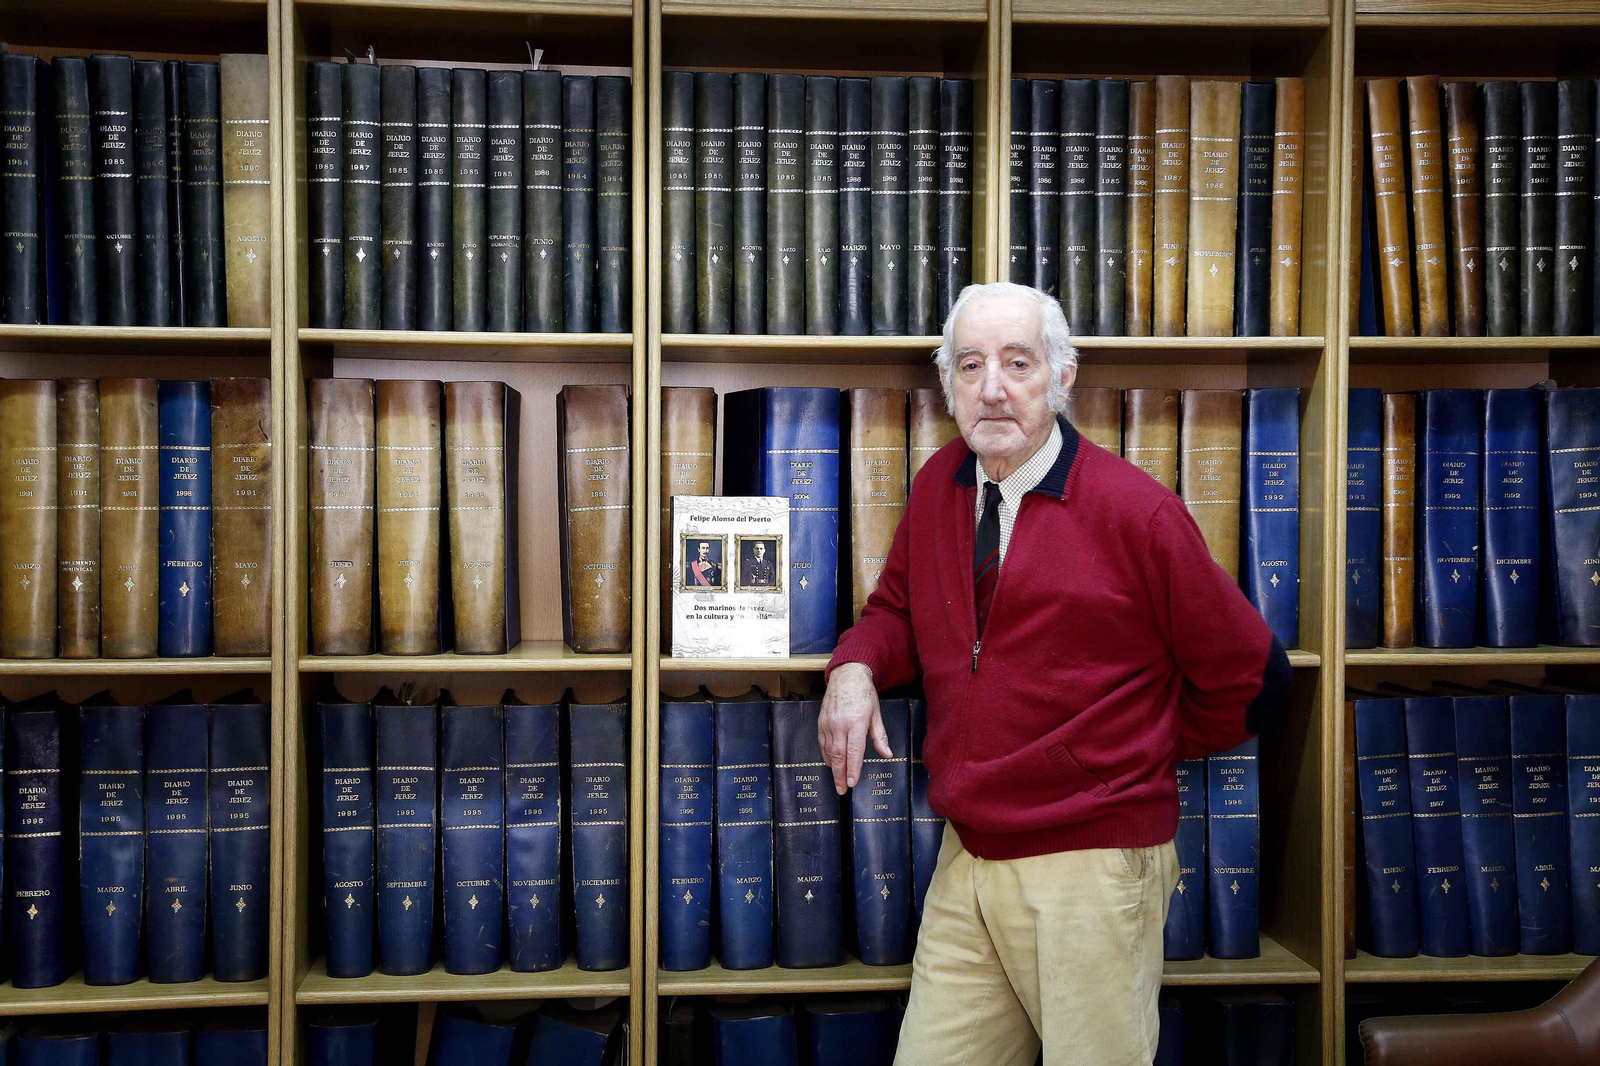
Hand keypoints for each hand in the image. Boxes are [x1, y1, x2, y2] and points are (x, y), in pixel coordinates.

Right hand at [817, 662, 891, 795]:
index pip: (854, 752)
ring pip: (829, 752)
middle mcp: (840, 725)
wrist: (846, 676)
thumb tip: (887, 755)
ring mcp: (828, 724)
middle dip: (840, 775)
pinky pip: (822, 744)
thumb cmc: (864, 693)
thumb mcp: (876, 714)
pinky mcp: (821, 722)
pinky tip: (831, 763)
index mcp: (857, 723)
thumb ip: (880, 737)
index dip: (853, 770)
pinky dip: (826, 756)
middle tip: (842, 790)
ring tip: (838, 780)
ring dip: (833, 768)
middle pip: (839, 756)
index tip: (852, 783)